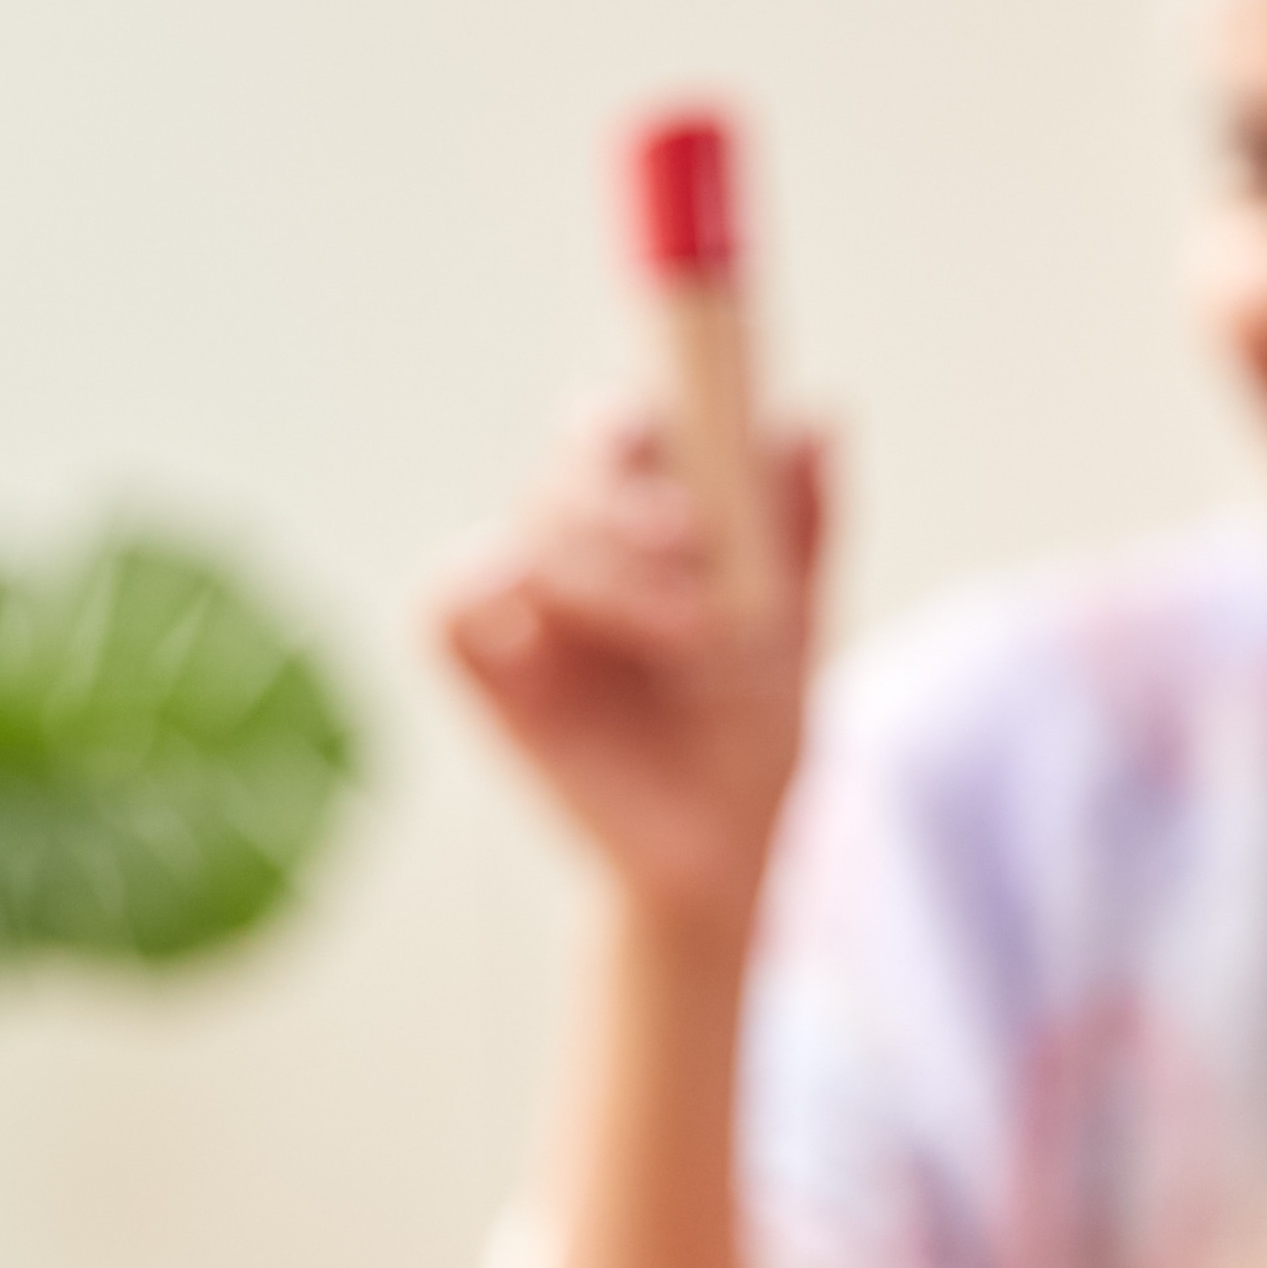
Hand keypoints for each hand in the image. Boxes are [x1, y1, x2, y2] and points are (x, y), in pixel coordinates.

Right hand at [433, 401, 829, 940]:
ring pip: (526, 534)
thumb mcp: (794, 627)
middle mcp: (581, 548)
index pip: (623, 431)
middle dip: (626, 500)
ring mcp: (527, 607)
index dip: (633, 425)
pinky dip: (479, 593)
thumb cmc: (755, 733)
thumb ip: (801, 528)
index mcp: (651, 516)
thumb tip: (822, 418)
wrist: (717, 849)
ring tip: (693, 632)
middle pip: (565, 471)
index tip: (668, 446)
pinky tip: (541, 629)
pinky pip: (444, 607)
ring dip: (605, 570)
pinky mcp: (482, 670)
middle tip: (690, 542)